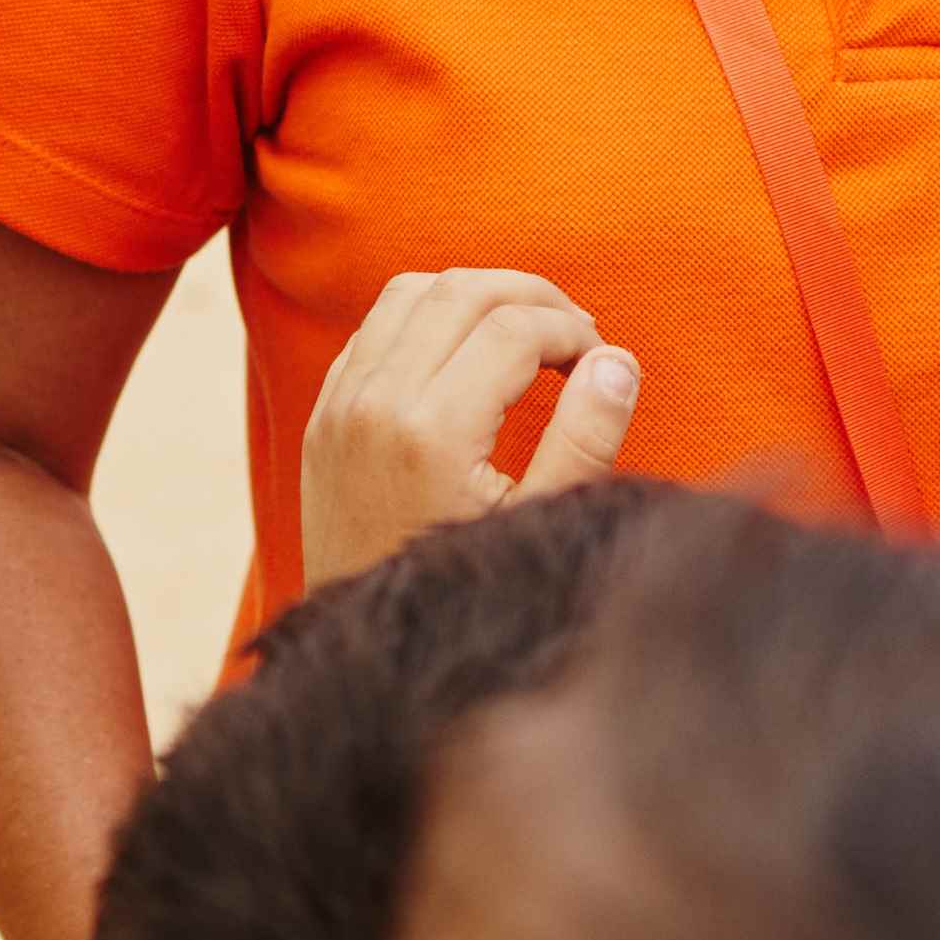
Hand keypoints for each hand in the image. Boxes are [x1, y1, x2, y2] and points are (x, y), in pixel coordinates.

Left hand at [298, 269, 639, 591]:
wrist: (370, 649)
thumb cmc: (466, 595)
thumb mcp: (539, 522)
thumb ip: (586, 439)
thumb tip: (616, 361)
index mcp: (434, 431)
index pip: (516, 328)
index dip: (573, 331)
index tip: (601, 361)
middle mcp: (377, 404)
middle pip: (463, 290)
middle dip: (533, 296)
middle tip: (576, 333)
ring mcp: (341, 405)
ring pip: (411, 291)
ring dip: (476, 294)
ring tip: (525, 332)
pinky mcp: (323, 415)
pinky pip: (373, 326)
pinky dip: (424, 316)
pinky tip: (465, 353)